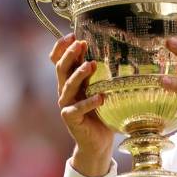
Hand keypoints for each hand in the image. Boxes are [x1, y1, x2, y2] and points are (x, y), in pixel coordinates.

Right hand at [50, 34, 113, 176]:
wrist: (98, 142)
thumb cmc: (102, 114)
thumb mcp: (102, 90)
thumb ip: (102, 76)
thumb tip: (117, 53)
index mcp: (71, 82)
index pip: (58, 61)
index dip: (61, 48)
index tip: (72, 34)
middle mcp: (65, 91)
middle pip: (61, 69)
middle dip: (69, 55)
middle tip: (81, 43)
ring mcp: (67, 105)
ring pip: (68, 86)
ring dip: (79, 74)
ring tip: (92, 65)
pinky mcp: (71, 120)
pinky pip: (78, 109)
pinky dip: (90, 102)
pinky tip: (101, 97)